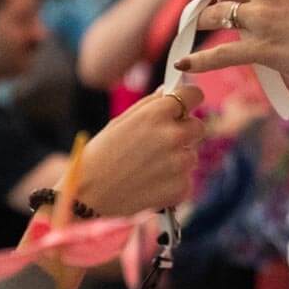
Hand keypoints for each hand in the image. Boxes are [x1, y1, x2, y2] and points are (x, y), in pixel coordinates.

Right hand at [75, 85, 204, 216]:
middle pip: (198, 126)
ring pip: (191, 155)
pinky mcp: (182, 187)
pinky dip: (173, 182)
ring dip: (177, 159)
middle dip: (184, 132)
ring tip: (148, 168)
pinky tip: (150, 184)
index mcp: (157, 114)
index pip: (194, 94)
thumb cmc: (101, 155)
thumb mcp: (121, 121)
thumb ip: (150, 106)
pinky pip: (186, 179)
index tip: (184, 107)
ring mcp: (180, 163)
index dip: (189, 100)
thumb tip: (169, 92)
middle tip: (161, 144)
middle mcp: (173, 135)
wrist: (90, 196)